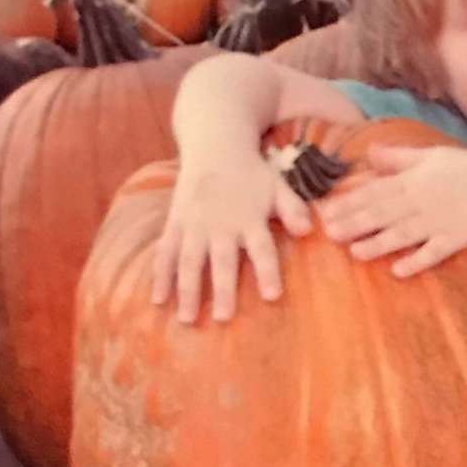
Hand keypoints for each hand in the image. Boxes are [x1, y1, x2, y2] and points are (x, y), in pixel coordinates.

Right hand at [151, 153, 312, 322]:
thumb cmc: (252, 174)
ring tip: (186, 319)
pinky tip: (157, 300)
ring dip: (187, 290)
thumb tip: (309, 230)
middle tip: (224, 318)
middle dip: (223, 290)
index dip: (268, 272)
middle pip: (222, 261)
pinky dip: (160, 276)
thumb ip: (293, 209)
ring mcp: (194, 226)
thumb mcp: (278, 187)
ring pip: (189, 262)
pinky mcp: (175, 225)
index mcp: (249, 219)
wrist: (215, 147)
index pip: (262, 249)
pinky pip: (166, 253)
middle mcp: (221, 225)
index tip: (273, 296)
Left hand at [318, 144, 466, 276]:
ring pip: (404, 233)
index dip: (349, 201)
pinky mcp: (460, 237)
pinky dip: (417, 261)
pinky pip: (435, 251)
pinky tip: (399, 271)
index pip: (376, 190)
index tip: (325, 211)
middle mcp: (424, 199)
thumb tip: (369, 152)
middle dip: (354, 223)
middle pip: (383, 212)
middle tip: (328, 234)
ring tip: (355, 253)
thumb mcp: (436, 156)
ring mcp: (442, 219)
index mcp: (416, 179)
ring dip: (378, 243)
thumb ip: (400, 157)